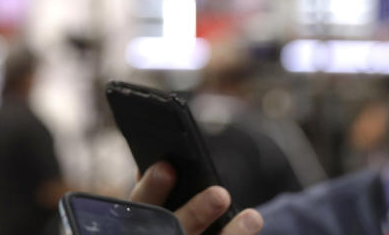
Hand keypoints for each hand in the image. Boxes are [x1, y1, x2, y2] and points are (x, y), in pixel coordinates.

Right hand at [129, 161, 262, 234]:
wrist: (166, 234)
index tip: (166, 167)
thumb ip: (151, 188)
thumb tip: (163, 161)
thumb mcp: (144, 206)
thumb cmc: (156, 221)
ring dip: (231, 233)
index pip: (140, 203)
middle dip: (197, 213)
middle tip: (220, 194)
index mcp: (136, 221)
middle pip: (175, 229)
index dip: (152, 187)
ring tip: (252, 216)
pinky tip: (251, 223)